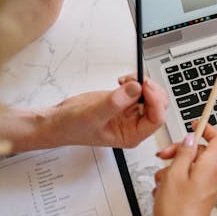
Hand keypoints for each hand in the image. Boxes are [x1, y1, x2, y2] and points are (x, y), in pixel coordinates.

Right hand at [51, 74, 168, 148]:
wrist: (58, 121)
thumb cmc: (72, 128)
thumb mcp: (92, 115)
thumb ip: (115, 103)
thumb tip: (135, 89)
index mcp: (132, 135)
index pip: (156, 119)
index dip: (155, 101)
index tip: (145, 87)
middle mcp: (134, 125)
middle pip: (158, 105)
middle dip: (151, 90)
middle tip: (138, 80)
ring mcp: (129, 112)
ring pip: (151, 95)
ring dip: (143, 83)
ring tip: (127, 80)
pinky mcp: (123, 101)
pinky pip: (139, 89)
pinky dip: (135, 81)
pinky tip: (124, 80)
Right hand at [153, 124, 216, 215]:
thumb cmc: (176, 214)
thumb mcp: (174, 175)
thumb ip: (183, 153)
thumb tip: (190, 139)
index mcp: (211, 168)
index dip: (207, 129)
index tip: (194, 123)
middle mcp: (213, 177)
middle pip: (201, 152)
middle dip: (181, 151)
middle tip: (164, 156)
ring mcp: (208, 189)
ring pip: (191, 167)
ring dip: (173, 168)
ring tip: (161, 181)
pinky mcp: (200, 198)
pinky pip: (189, 181)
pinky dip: (174, 181)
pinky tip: (163, 191)